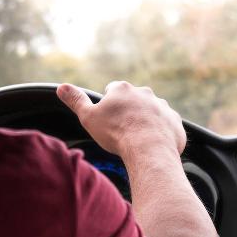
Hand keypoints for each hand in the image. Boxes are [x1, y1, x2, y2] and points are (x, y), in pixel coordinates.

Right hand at [57, 82, 185, 157]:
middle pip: (133, 100)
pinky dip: (161, 133)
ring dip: (145, 122)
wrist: (149, 149)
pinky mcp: (175, 121)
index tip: (107, 118)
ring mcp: (162, 106)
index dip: (108, 104)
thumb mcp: (88, 117)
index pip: (112, 89)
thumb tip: (61, 87)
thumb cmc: (116, 133)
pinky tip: (153, 145)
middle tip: (122, 131)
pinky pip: (166, 125)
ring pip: (151, 112)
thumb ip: (76, 101)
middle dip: (128, 112)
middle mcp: (145, 93)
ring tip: (138, 140)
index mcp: (122, 89)